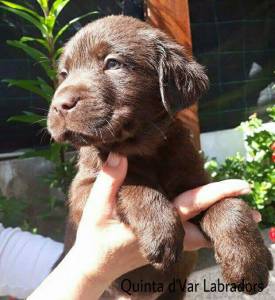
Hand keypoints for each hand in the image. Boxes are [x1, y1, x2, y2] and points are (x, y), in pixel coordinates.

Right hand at [72, 153, 259, 281]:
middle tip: (255, 212)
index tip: (242, 186)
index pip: (192, 205)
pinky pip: (191, 239)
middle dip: (228, 218)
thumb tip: (120, 154)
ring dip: (218, 225)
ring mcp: (168, 246)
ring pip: (201, 237)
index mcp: (157, 223)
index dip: (217, 194)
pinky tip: (206, 225)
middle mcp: (169, 236)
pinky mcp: (164, 248)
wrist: (94, 267)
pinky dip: (204, 230)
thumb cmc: (95, 238)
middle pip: (206, 227)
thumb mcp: (96, 206)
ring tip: (240, 217)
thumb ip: (110, 180)